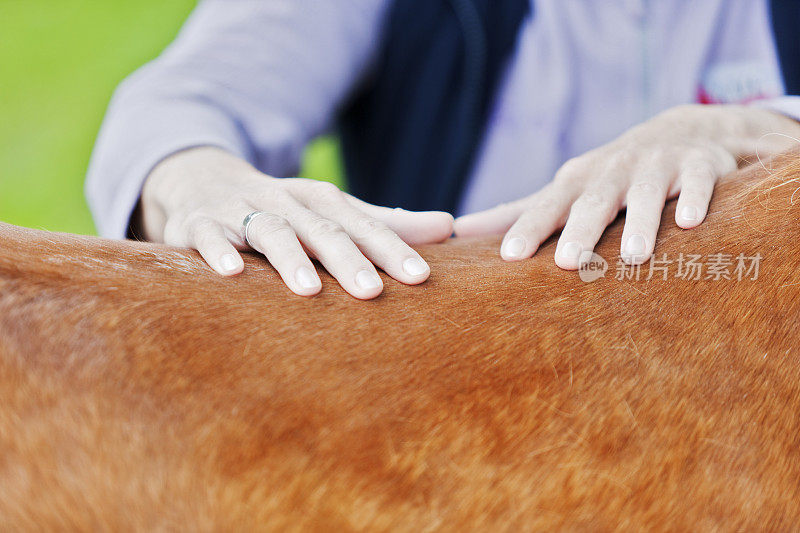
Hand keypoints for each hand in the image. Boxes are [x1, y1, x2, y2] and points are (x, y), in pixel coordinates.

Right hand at [139, 147, 452, 298]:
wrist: (204, 182)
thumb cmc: (285, 210)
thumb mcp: (333, 213)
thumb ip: (386, 223)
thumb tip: (449, 226)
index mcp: (323, 201)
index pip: (364, 226)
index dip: (392, 249)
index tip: (421, 278)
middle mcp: (287, 203)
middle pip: (323, 229)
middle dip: (348, 258)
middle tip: (372, 293)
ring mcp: (242, 212)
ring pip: (270, 232)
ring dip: (290, 258)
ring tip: (310, 290)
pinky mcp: (199, 225)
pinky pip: (208, 236)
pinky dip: (218, 252)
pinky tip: (231, 274)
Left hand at [454, 104, 799, 267]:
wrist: (682, 134)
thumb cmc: (608, 177)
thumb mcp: (563, 190)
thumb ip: (516, 211)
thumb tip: (458, 229)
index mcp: (575, 182)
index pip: (547, 207)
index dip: (529, 230)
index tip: (510, 257)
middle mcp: (611, 172)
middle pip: (593, 203)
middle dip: (581, 231)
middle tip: (569, 264)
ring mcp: (655, 166)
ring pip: (645, 195)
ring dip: (640, 223)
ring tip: (635, 256)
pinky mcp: (698, 166)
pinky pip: (697, 182)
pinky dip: (693, 199)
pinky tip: (688, 223)